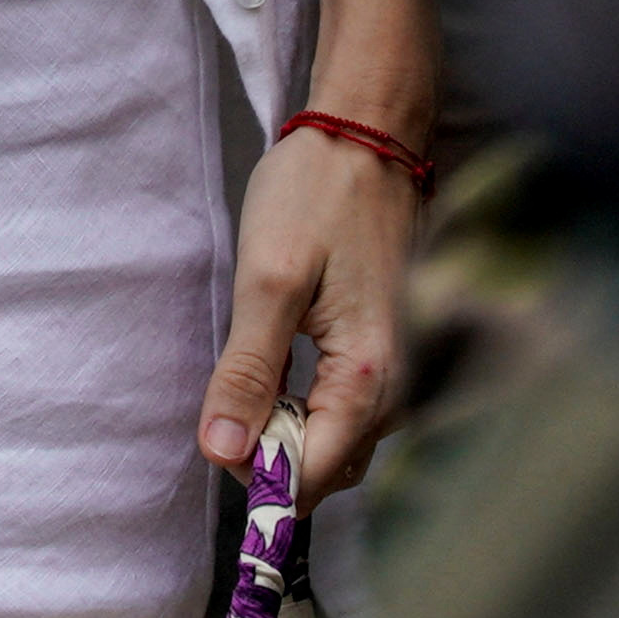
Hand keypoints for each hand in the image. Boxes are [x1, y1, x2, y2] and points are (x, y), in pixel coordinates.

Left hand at [203, 125, 422, 495]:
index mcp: (370, 377)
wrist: (367, 138)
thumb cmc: (316, 196)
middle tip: (224, 409)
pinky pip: (349, 411)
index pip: (314, 476)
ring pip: (339, 443)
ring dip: (289, 434)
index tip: (216, 448)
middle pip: (329, 468)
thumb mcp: (267, 281)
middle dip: (272, 460)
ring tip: (248, 383)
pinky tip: (279, 371)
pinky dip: (308, 409)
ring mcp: (402, 373)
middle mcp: (401, 388)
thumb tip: (222, 452)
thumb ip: (248, 372)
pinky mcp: (391, 355)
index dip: (260, 480)